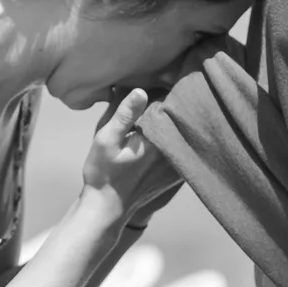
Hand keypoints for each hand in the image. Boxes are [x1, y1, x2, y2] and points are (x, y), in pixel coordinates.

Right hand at [79, 88, 181, 225]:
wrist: (107, 209)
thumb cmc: (103, 173)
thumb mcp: (106, 139)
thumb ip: (124, 114)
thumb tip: (141, 90)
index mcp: (158, 140)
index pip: (172, 106)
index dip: (167, 88)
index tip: (160, 77)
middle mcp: (174, 152)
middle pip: (182, 119)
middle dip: (175, 102)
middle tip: (166, 84)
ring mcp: (179, 165)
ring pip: (185, 133)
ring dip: (179, 120)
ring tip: (171, 103)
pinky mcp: (178, 174)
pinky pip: (185, 148)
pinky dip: (180, 137)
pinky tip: (169, 130)